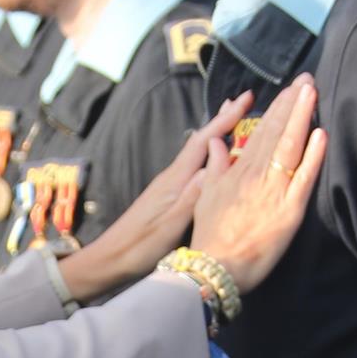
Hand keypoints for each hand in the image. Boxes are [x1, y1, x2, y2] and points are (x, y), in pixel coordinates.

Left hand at [58, 93, 255, 300]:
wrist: (111, 258)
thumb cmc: (141, 245)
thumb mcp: (171, 224)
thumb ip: (193, 196)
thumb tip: (216, 166)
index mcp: (175, 179)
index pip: (204, 141)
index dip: (225, 119)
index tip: (245, 99)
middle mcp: (172, 176)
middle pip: (200, 141)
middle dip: (221, 120)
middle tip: (242, 101)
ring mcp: (168, 185)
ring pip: (198, 153)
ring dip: (216, 135)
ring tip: (234, 123)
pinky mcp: (167, 196)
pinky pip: (194, 167)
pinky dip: (209, 155)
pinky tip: (215, 159)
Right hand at [191, 74, 326, 291]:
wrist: (214, 268)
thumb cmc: (210, 236)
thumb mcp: (206, 196)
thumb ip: (215, 167)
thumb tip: (216, 141)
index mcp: (237, 171)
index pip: (260, 132)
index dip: (276, 108)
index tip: (289, 89)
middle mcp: (256, 176)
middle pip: (276, 132)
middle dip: (292, 103)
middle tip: (307, 79)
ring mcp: (273, 192)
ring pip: (289, 147)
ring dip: (301, 117)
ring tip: (312, 93)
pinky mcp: (288, 212)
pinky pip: (303, 179)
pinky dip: (313, 156)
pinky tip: (321, 134)